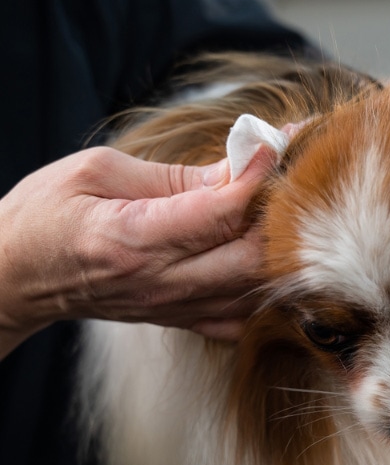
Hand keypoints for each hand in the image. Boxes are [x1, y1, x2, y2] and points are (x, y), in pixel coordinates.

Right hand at [0, 146, 273, 358]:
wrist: (13, 276)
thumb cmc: (45, 216)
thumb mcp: (96, 173)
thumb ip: (171, 176)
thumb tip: (233, 171)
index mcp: (135, 238)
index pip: (220, 211)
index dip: (258, 176)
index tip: (276, 144)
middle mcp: (162, 281)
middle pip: (252, 256)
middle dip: (280, 213)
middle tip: (286, 176)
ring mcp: (173, 307)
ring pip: (254, 287)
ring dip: (278, 248)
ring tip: (280, 209)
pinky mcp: (179, 320)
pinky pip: (240, 317)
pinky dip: (261, 288)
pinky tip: (262, 257)